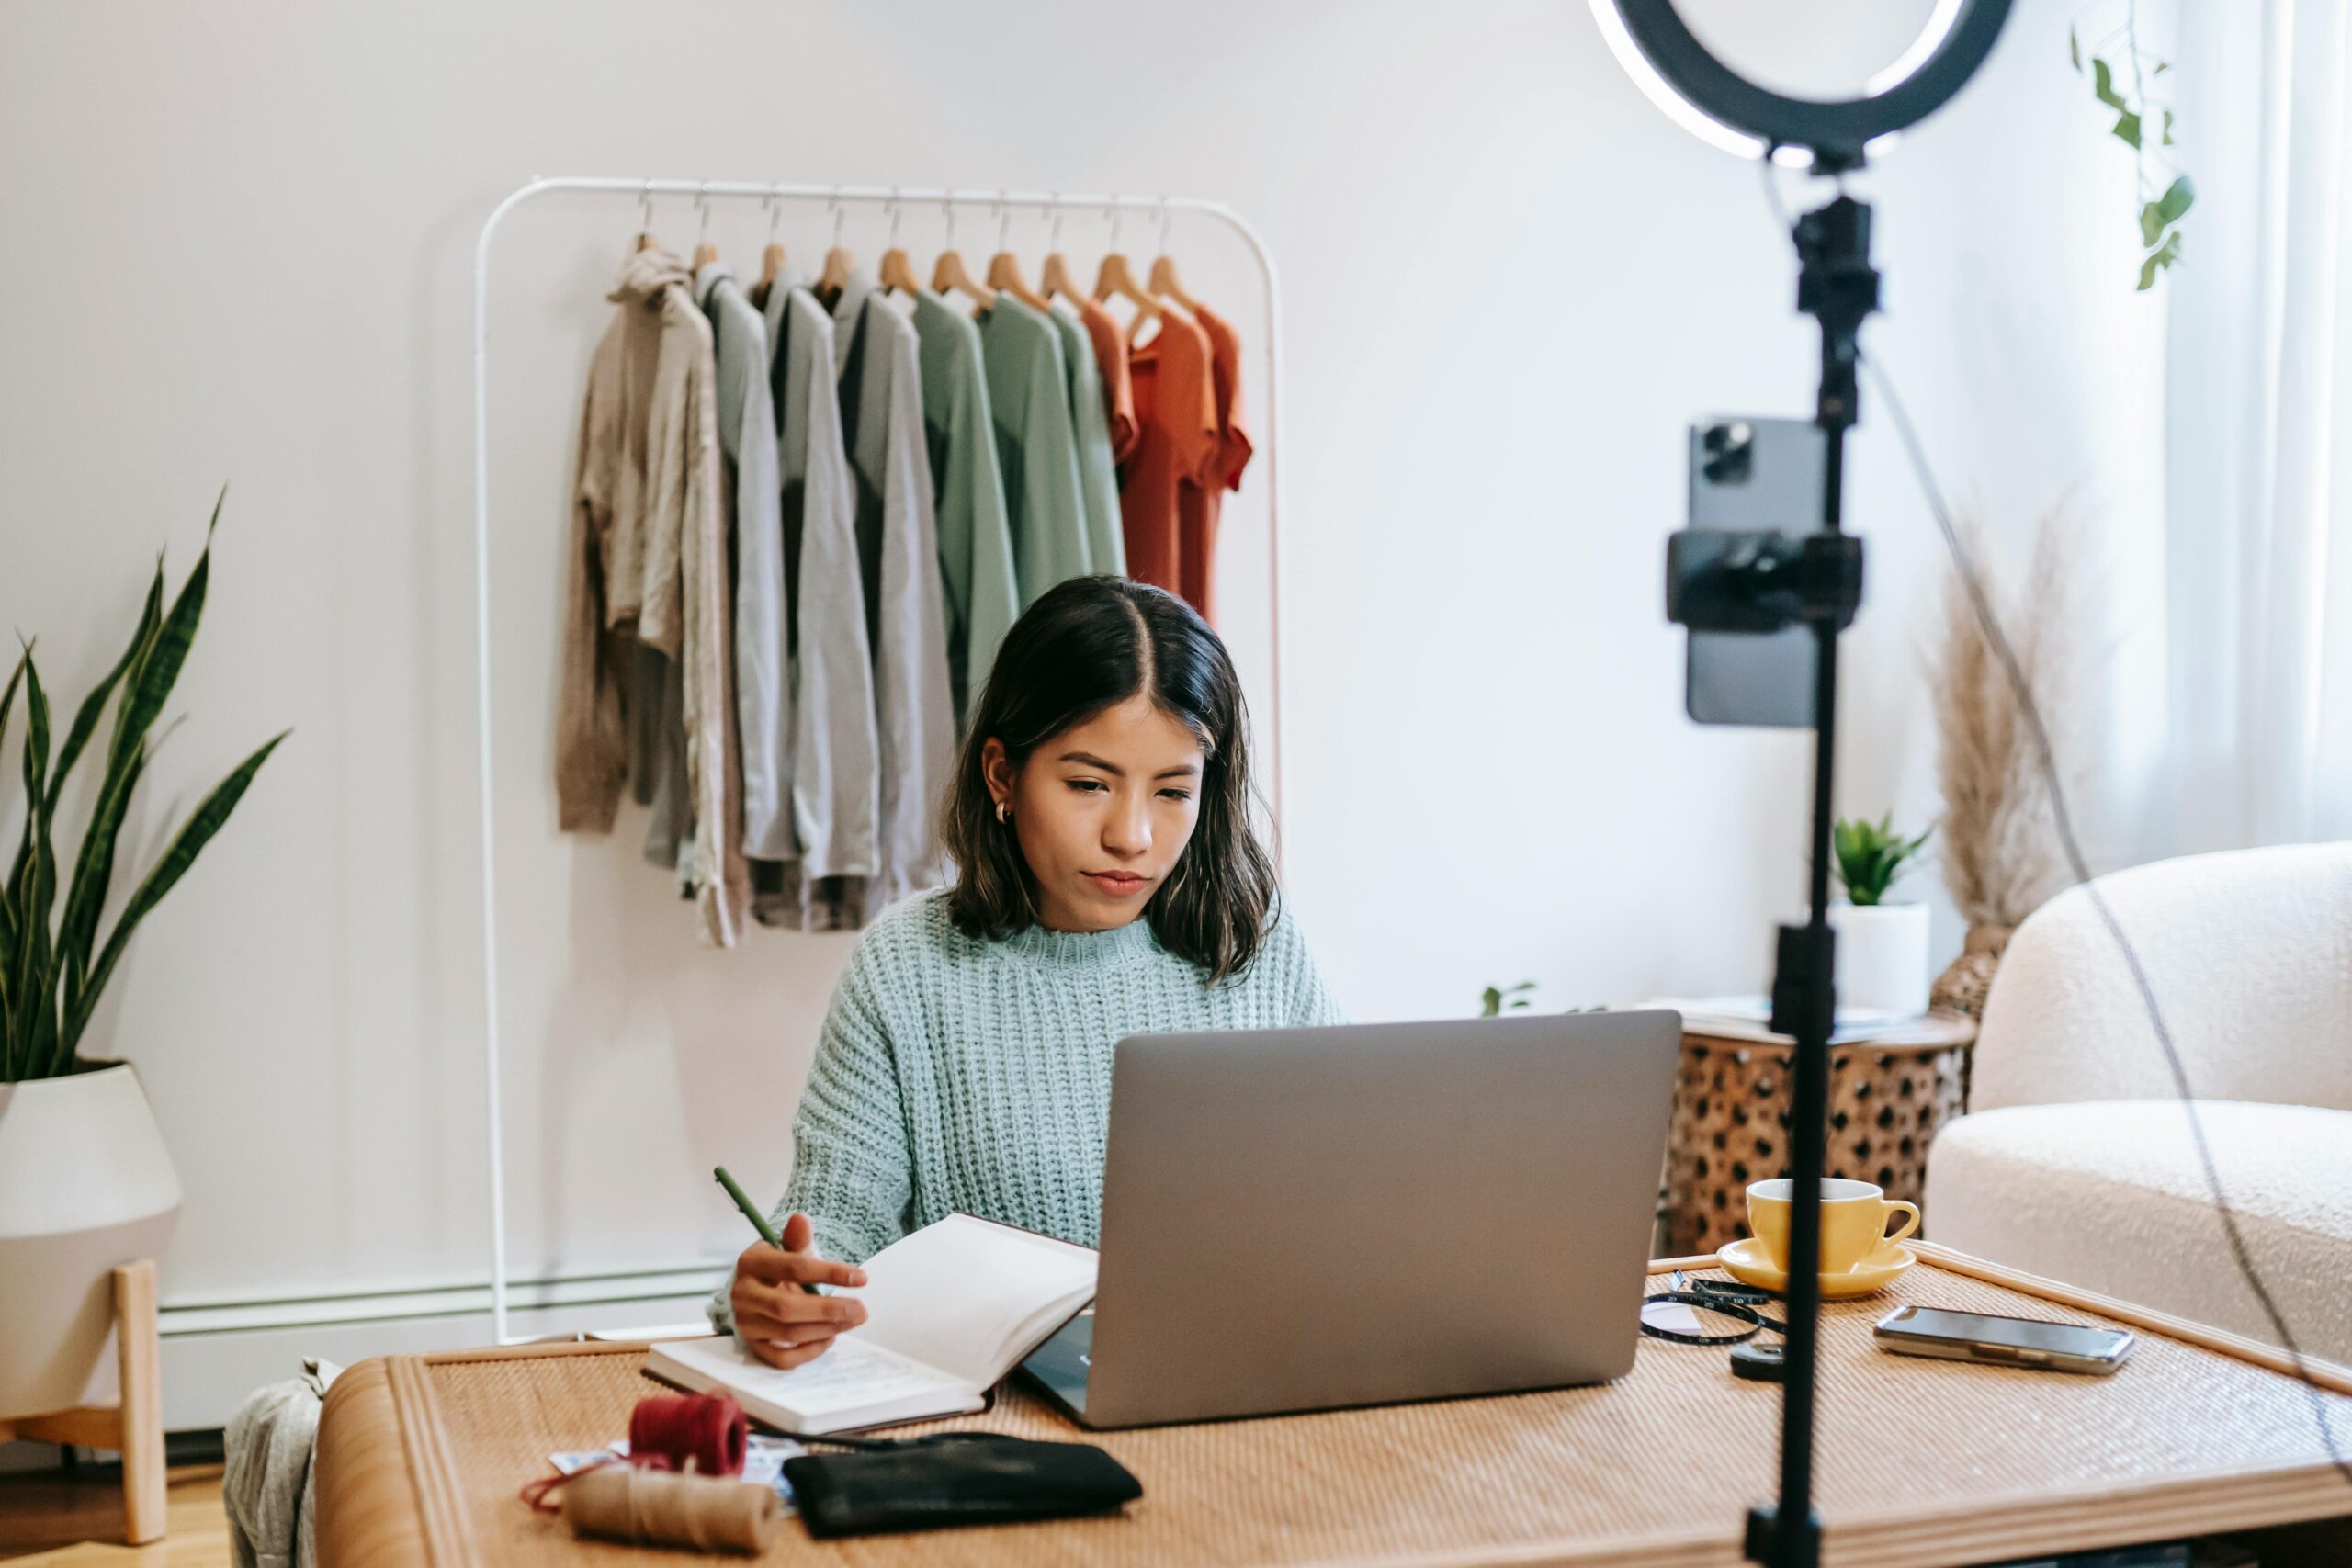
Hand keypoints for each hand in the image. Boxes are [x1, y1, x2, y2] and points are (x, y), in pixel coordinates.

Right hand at [729, 1212, 868, 1368]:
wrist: (757, 1288)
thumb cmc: (778, 1267)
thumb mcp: (787, 1248)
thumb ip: (797, 1238)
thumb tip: (800, 1219)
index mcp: (751, 1263)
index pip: (793, 1268)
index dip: (830, 1273)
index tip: (861, 1278)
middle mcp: (743, 1294)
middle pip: (787, 1307)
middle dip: (829, 1309)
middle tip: (861, 1309)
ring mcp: (745, 1323)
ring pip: (787, 1333)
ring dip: (826, 1329)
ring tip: (853, 1320)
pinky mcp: (752, 1346)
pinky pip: (782, 1358)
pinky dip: (810, 1352)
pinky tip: (831, 1338)